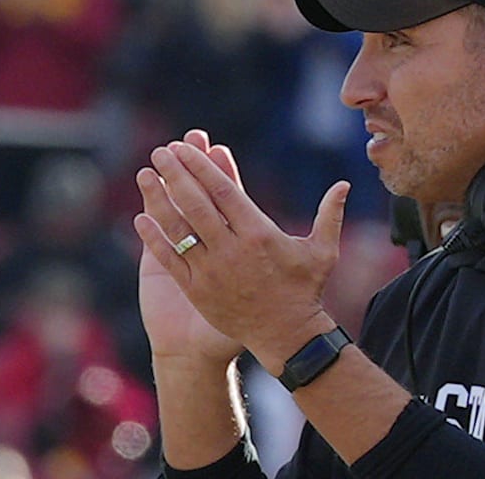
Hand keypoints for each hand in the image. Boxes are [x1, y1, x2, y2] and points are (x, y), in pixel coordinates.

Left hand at [133, 136, 347, 374]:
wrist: (286, 336)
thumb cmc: (306, 291)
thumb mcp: (323, 252)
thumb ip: (330, 215)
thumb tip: (343, 185)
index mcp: (260, 234)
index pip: (224, 192)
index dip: (203, 167)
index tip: (186, 148)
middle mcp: (233, 249)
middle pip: (197, 204)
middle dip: (177, 174)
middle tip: (162, 152)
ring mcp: (212, 271)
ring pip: (179, 228)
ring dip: (159, 199)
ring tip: (144, 175)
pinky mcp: (197, 290)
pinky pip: (171, 260)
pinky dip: (155, 239)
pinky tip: (141, 218)